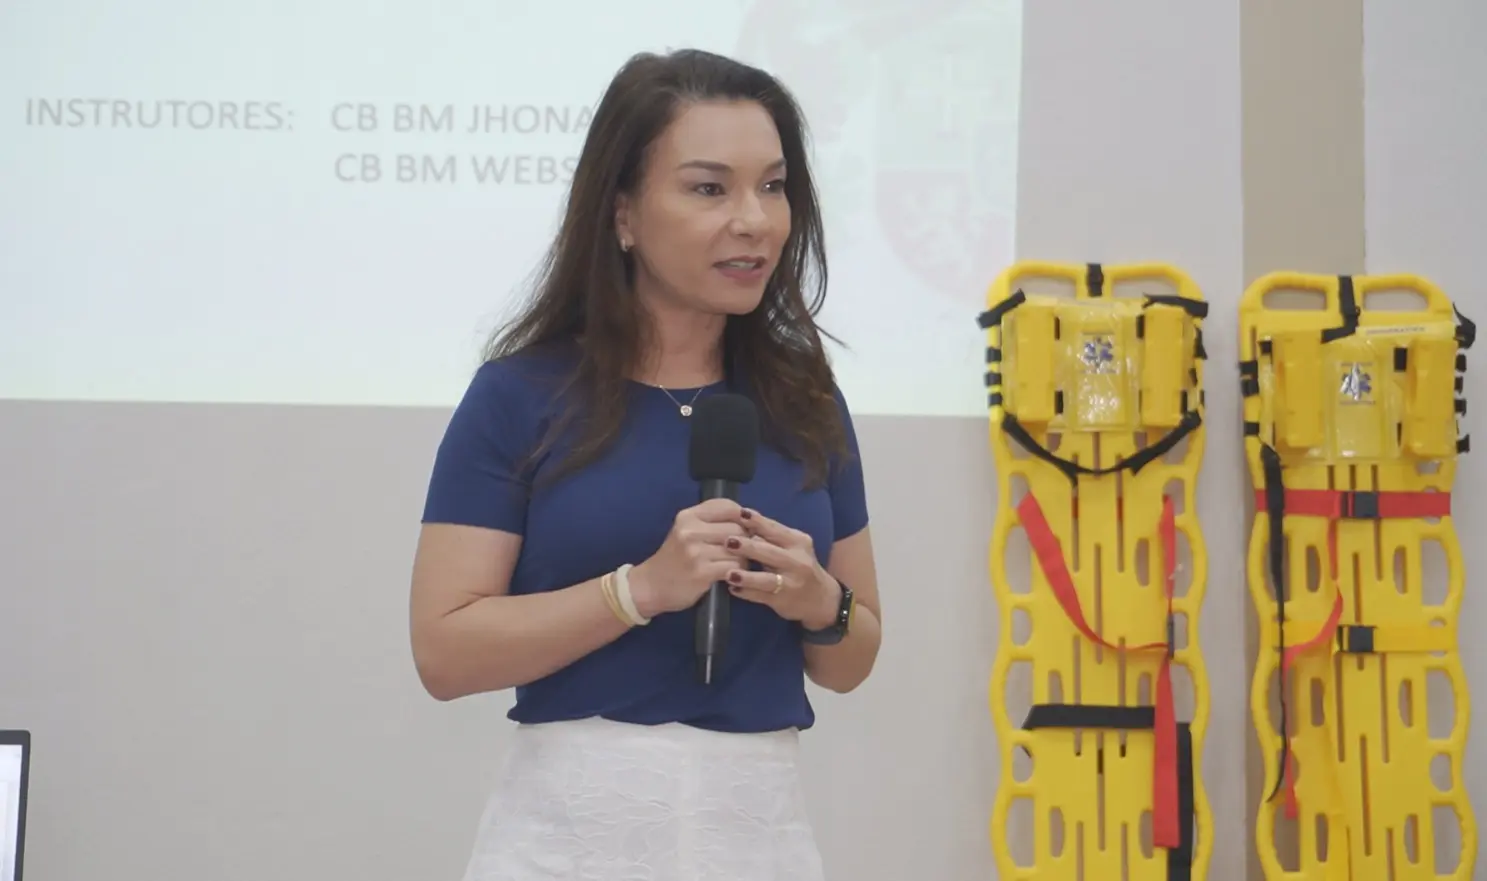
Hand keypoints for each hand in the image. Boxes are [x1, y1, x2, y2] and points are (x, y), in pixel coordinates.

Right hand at [628, 499, 748, 617]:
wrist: (650, 586)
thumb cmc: (673, 559)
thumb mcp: (686, 531)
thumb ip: (711, 521)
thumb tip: (748, 518)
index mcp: (688, 516)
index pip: (728, 506)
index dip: (743, 517)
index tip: (746, 528)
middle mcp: (690, 530)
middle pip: (737, 528)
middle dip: (746, 540)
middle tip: (743, 551)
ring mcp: (695, 551)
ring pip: (739, 549)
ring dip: (744, 558)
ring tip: (737, 564)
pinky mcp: (702, 572)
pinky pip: (734, 566)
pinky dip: (738, 572)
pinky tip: (731, 575)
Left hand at [723, 508, 840, 628]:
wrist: (822, 599)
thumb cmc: (801, 566)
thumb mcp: (794, 548)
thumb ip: (772, 536)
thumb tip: (743, 521)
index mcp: (798, 542)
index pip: (775, 529)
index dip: (758, 522)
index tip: (740, 514)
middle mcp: (797, 561)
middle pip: (770, 552)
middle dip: (748, 547)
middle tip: (728, 542)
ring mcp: (791, 583)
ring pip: (766, 579)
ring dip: (747, 576)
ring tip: (729, 573)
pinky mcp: (783, 601)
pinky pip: (762, 597)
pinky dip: (747, 593)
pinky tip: (733, 589)